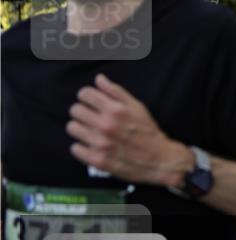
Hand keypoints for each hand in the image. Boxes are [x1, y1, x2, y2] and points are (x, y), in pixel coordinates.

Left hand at [66, 74, 190, 186]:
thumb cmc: (147, 131)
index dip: (86, 96)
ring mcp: (100, 144)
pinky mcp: (97, 160)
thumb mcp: (137, 107)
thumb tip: (99, 79)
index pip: (84, 94)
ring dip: (80, 128)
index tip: (90, 101)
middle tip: (91, 117)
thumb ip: (116, 91)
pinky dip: (82, 146)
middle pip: (75, 110)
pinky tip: (92, 145)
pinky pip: (75, 148)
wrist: (159, 159)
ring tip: (91, 131)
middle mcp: (106, 125)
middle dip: (82, 111)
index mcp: (116, 110)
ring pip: (72, 128)